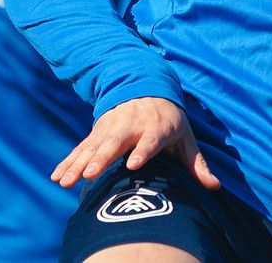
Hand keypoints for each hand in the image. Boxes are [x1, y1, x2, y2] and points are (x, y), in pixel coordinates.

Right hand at [52, 96, 219, 191]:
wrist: (145, 85)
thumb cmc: (169, 118)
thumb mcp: (185, 136)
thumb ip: (197, 163)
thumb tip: (215, 187)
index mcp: (157, 127)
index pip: (151, 140)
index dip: (143, 151)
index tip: (134, 164)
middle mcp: (132, 126)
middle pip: (116, 143)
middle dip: (102, 158)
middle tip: (90, 175)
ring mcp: (112, 128)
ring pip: (93, 147)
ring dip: (79, 163)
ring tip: (65, 181)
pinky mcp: (98, 132)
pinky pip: (81, 148)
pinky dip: (69, 161)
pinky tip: (57, 176)